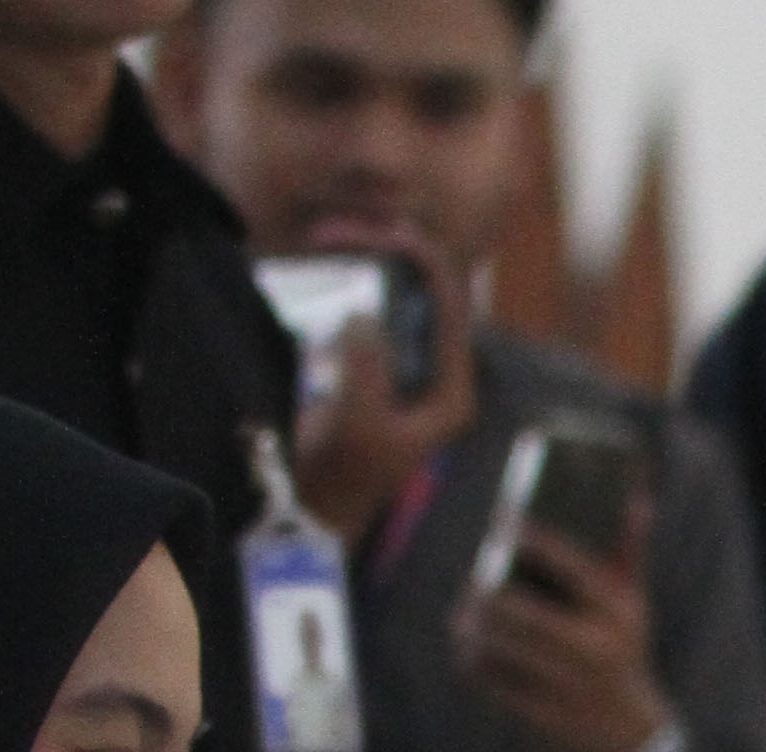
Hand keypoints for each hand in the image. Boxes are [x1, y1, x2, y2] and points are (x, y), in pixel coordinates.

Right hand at [286, 236, 477, 536]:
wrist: (313, 508)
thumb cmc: (340, 474)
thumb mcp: (356, 423)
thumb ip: (366, 369)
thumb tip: (364, 315)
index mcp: (451, 392)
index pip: (453, 312)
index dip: (427, 264)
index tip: (389, 232)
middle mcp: (438, 376)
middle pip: (429, 296)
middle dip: (392, 255)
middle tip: (342, 230)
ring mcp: (407, 369)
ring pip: (400, 298)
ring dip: (370, 263)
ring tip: (331, 235)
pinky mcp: (375, 366)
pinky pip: (373, 309)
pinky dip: (352, 281)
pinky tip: (325, 259)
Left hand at [460, 510, 679, 751]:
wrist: (630, 736)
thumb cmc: (625, 652)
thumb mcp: (635, 606)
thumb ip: (630, 553)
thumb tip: (636, 497)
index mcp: (616, 614)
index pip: (573, 568)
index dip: (536, 542)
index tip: (505, 523)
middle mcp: (593, 648)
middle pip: (521, 610)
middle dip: (487, 592)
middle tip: (472, 580)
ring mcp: (565, 683)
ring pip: (499, 646)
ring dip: (474, 627)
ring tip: (464, 614)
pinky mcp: (540, 713)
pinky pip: (492, 682)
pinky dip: (474, 663)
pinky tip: (470, 650)